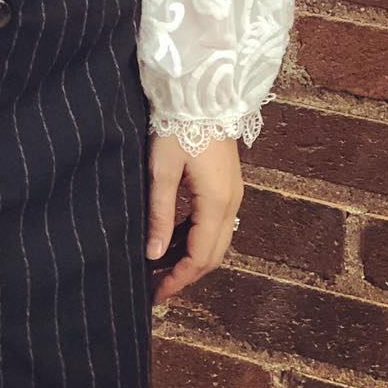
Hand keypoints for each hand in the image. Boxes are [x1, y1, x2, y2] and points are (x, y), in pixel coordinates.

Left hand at [146, 128, 243, 306]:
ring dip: (192, 257)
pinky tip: (175, 240)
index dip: (179, 280)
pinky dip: (197, 238)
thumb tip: (154, 255)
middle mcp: (231, 203)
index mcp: (216, 203)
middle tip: (157, 287)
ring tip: (162, 267)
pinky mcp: (227, 185)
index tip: (156, 294)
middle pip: (212, 254)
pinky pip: (216, 223)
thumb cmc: (179, 127)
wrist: (202, 93)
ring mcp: (233, 194)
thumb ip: (160, 214)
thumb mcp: (162, 170)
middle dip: (186, 275)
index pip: (200, 257)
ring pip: (216, 240)